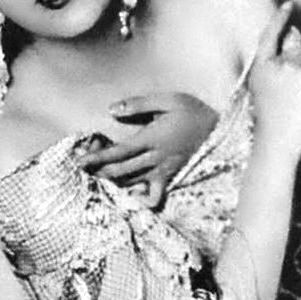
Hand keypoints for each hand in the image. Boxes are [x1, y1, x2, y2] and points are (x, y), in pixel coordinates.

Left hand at [77, 92, 217, 207]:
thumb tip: (112, 110)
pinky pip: (154, 195)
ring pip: (132, 183)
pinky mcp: (170, 178)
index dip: (97, 157)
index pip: (118, 152)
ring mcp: (163, 171)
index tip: (80, 161)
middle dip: (98, 171)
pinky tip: (128, 194)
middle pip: (120, 170)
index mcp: (152, 139)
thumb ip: (139, 105)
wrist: (221, 130)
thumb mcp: (169, 100)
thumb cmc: (193, 112)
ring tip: (94, 178)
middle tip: (80, 169)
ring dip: (112, 182)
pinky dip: (139, 199)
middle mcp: (155, 158)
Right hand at [249, 2, 300, 160]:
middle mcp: (272, 62)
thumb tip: (298, 48)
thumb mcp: (263, 95)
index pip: (269, 37)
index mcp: (258, 69)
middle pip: (298, 50)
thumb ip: (275, 72)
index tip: (288, 6)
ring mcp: (290, 67)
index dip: (279, 20)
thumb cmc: (271, 126)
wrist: (276, 143)